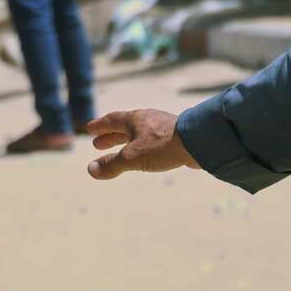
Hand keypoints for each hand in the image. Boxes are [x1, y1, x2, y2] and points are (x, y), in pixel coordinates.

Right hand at [85, 109, 201, 179]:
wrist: (200, 142)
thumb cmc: (163, 146)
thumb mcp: (132, 157)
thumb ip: (112, 165)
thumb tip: (91, 170)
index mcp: (134, 120)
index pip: (111, 121)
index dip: (100, 126)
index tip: (90, 129)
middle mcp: (147, 120)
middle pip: (123, 127)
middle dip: (110, 136)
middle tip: (98, 144)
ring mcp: (162, 127)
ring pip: (139, 133)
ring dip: (126, 141)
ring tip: (121, 148)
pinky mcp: (176, 136)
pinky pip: (153, 139)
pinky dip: (143, 145)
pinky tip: (147, 152)